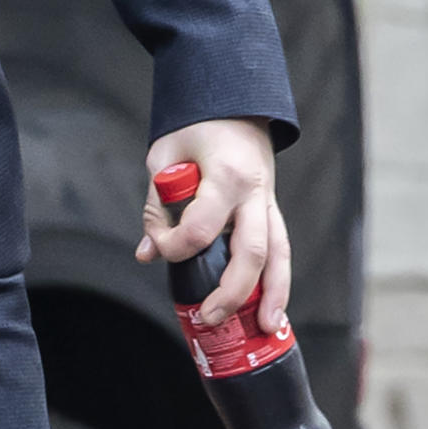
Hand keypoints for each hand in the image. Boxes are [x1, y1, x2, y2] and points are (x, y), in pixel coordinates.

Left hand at [136, 117, 291, 337]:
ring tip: (266, 328)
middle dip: (232, 291)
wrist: (233, 100)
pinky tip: (272, 308)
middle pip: (252, 251)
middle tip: (209, 317)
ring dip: (273, 294)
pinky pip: (281, 247)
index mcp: (225, 174)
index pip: (200, 228)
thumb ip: (156, 205)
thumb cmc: (196, 124)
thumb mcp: (165, 154)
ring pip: (279, 254)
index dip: (173, 245)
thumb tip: (146, 254)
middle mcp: (254, 191)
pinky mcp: (271, 208)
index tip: (156, 246)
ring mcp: (268, 200)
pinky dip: (278, 280)